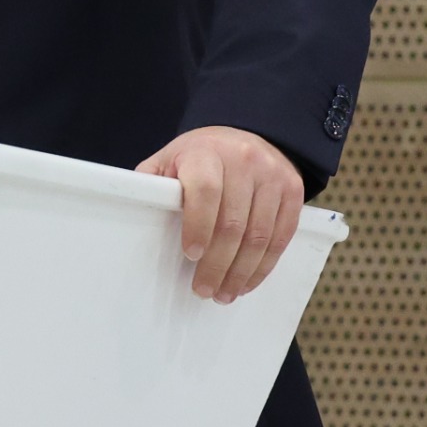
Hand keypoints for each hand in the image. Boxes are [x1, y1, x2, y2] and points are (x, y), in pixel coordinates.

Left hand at [136, 126, 304, 303]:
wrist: (249, 133)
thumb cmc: (200, 155)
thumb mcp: (170, 158)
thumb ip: (153, 185)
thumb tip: (132, 218)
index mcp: (206, 151)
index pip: (204, 190)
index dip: (198, 225)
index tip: (190, 255)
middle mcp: (244, 160)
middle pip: (233, 223)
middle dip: (217, 264)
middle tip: (204, 289)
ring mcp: (272, 175)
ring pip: (259, 235)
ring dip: (241, 272)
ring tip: (225, 293)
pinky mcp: (293, 191)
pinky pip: (281, 236)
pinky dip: (264, 265)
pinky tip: (247, 280)